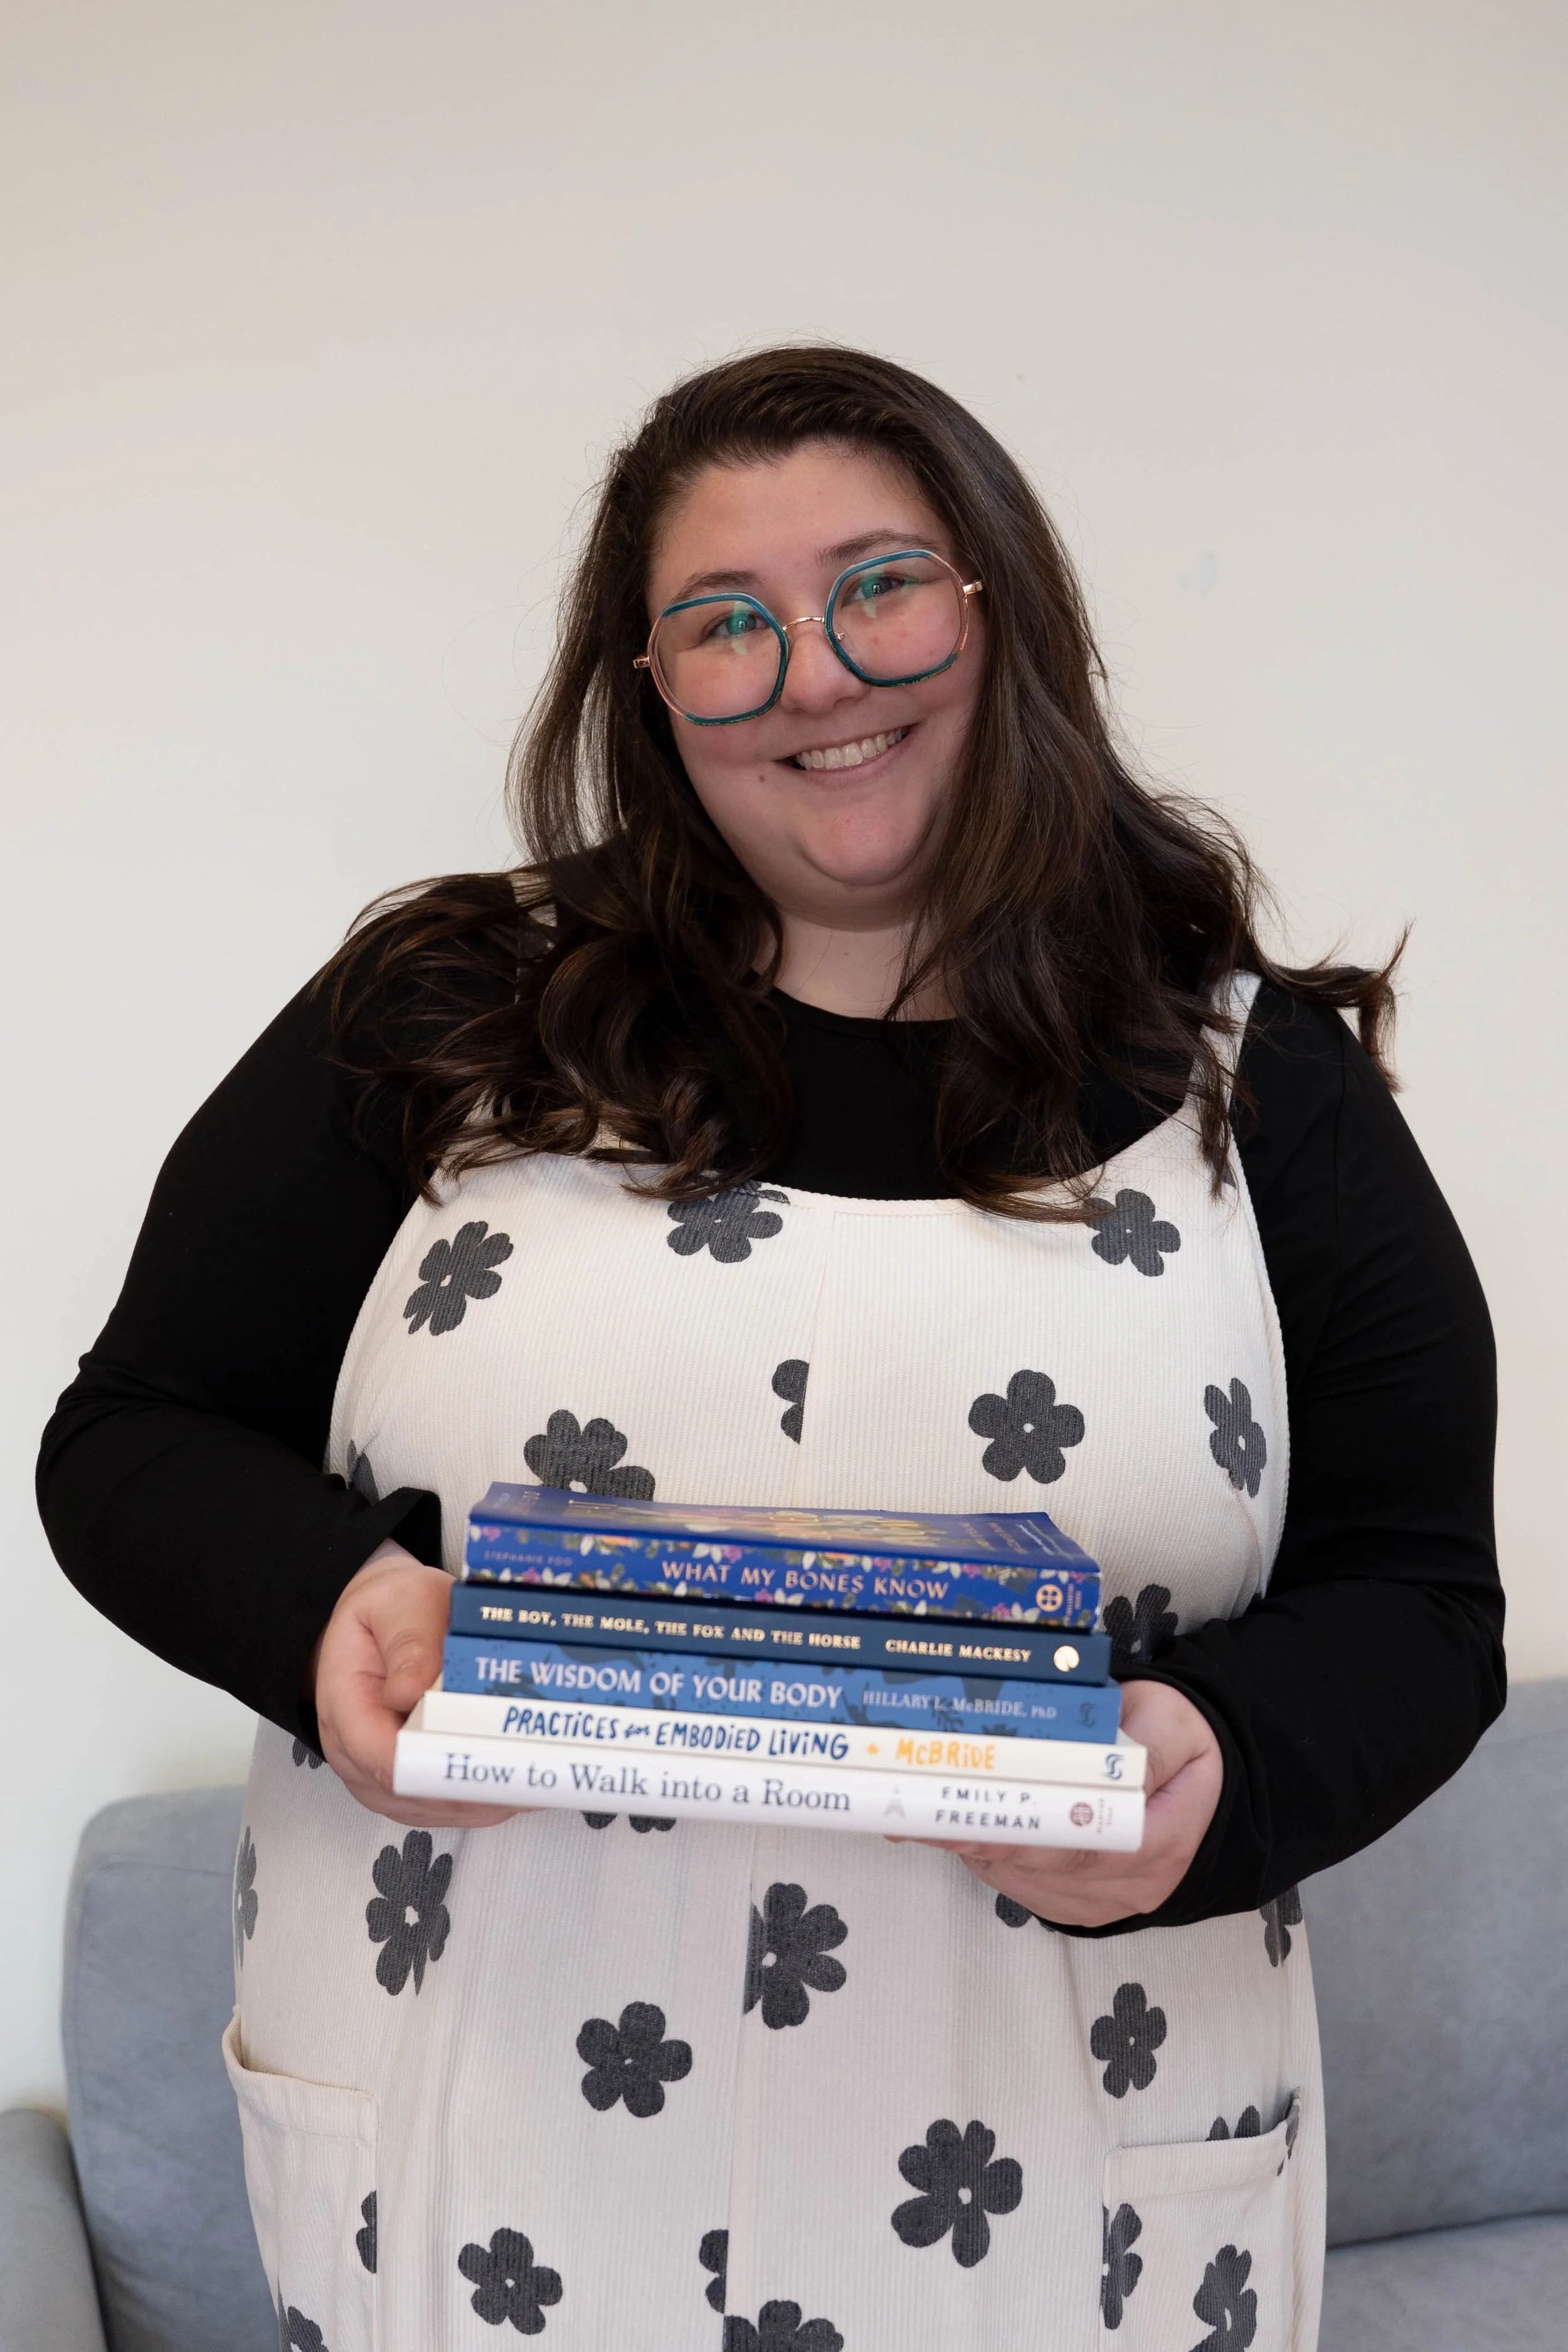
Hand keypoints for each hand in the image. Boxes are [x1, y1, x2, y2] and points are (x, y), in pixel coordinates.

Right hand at [309, 1540, 525, 1828]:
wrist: (382, 1622)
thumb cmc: (391, 1611)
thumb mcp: (398, 1604)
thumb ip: (408, 1642)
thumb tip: (411, 1691)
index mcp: (344, 1707)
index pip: (383, 1758)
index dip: (438, 1766)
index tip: (491, 1759)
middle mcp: (355, 1757)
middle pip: (416, 1794)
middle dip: (475, 1784)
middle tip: (534, 1766)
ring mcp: (381, 1780)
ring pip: (438, 1809)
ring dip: (487, 1795)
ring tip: (539, 1771)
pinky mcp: (410, 1788)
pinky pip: (448, 1807)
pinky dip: (486, 1796)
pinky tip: (523, 1777)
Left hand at [927, 1680, 1223, 1927]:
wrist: (1187, 1767)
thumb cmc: (1172, 1736)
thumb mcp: (1169, 1721)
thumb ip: (1137, 1742)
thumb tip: (1089, 1757)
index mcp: (1164, 1838)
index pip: (1088, 1849)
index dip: (1024, 1836)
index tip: (970, 1820)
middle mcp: (1136, 1884)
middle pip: (1047, 1868)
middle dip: (981, 1838)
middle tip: (919, 1813)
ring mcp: (1105, 1900)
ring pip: (1027, 1881)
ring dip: (975, 1847)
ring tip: (924, 1811)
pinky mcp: (1079, 1903)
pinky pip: (1024, 1887)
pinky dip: (987, 1857)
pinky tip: (957, 1825)